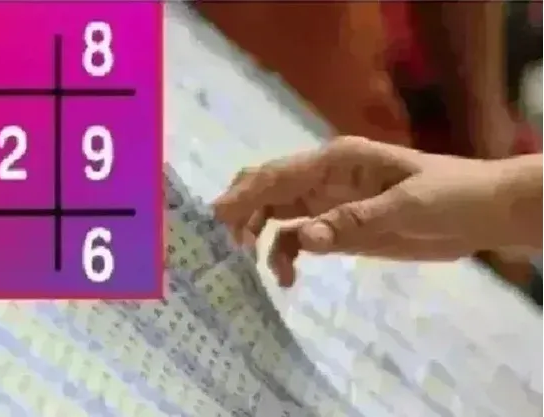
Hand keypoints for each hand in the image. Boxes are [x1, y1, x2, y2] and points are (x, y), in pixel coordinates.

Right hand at [213, 136, 506, 285]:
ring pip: (275, 215)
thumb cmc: (449, 196)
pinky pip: (296, 240)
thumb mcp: (408, 205)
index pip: (279, 174)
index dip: (246, 194)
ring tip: (260, 268)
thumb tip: (302, 238)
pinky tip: (288, 278)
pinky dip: (283, 256)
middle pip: (267, 189)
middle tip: (230, 245)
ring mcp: (327, 204)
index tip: (218, 218)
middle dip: (242, 211)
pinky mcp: (337, 229)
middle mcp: (323, 179)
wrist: (480, 214)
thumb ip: (354, 220)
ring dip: (259, 237)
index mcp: (337, 161)